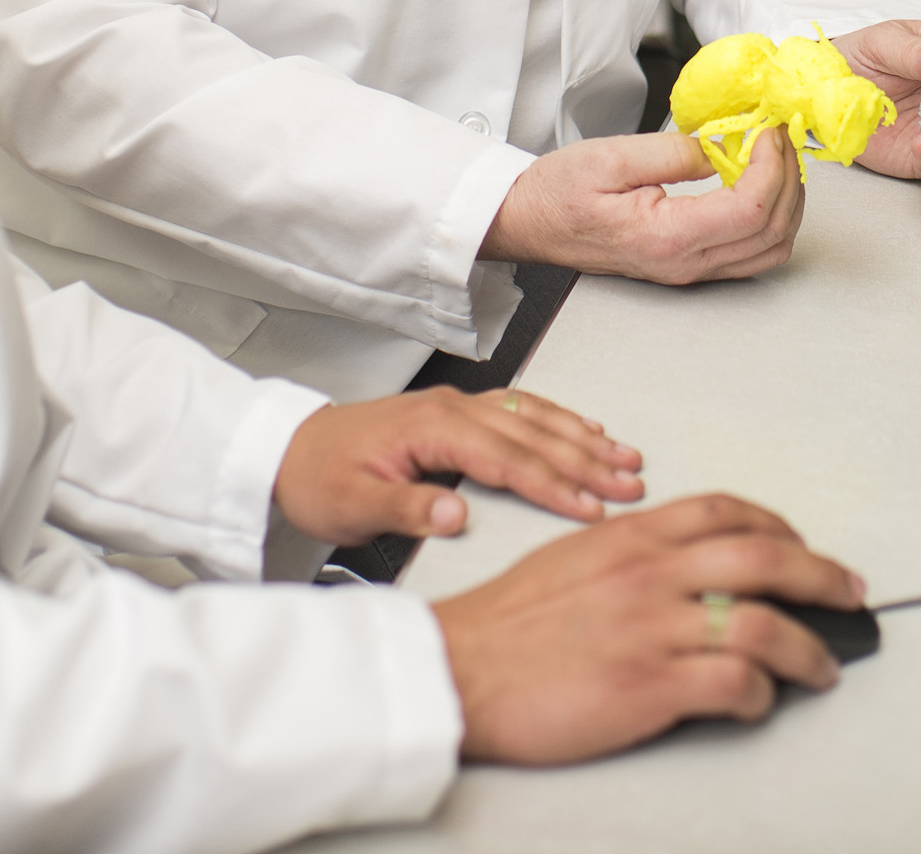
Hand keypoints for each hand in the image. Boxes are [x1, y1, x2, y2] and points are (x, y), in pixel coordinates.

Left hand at [272, 386, 643, 545]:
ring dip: (582, 436)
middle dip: (586, 459)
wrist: (290, 450)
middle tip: (630, 483)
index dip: (554, 484)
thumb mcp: (353, 504)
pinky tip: (583, 429)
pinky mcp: (457, 412)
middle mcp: (451, 407)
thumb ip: (407, 508)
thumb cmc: (319, 477)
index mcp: (431, 426)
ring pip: (533, 417)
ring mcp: (457, 405)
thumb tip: (456, 514)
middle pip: (532, 434)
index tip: (591, 506)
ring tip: (624, 457)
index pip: (507, 458)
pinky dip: (558, 419)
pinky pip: (520, 408)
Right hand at [436, 493, 865, 763]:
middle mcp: (650, 572)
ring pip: (761, 622)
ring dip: (808, 646)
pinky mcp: (649, 686)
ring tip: (823, 666)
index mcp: (631, 536)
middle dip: (821, 574)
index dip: (778, 524)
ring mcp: (652, 628)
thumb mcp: (573, 557)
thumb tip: (683, 564)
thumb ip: (632, 553)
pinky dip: (761, 694)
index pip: (725, 510)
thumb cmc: (510, 622)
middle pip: (763, 556)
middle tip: (849, 592)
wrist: (462, 669)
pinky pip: (733, 682)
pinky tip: (760, 701)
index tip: (802, 544)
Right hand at [479, 128, 803, 283]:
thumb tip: (722, 144)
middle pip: (771, 234)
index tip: (767, 131)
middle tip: (779, 136)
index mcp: (666, 237)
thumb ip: (673, 151)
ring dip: (786, 203)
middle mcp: (684, 264)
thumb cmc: (558, 192)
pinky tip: (758, 183)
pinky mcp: (688, 266)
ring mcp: (689, 271)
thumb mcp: (611, 155)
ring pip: (769, 250)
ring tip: (775, 157)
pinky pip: (751, 253)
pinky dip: (770, 218)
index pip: (749, 210)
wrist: (530, 222)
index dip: (772, 167)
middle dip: (789, 179)